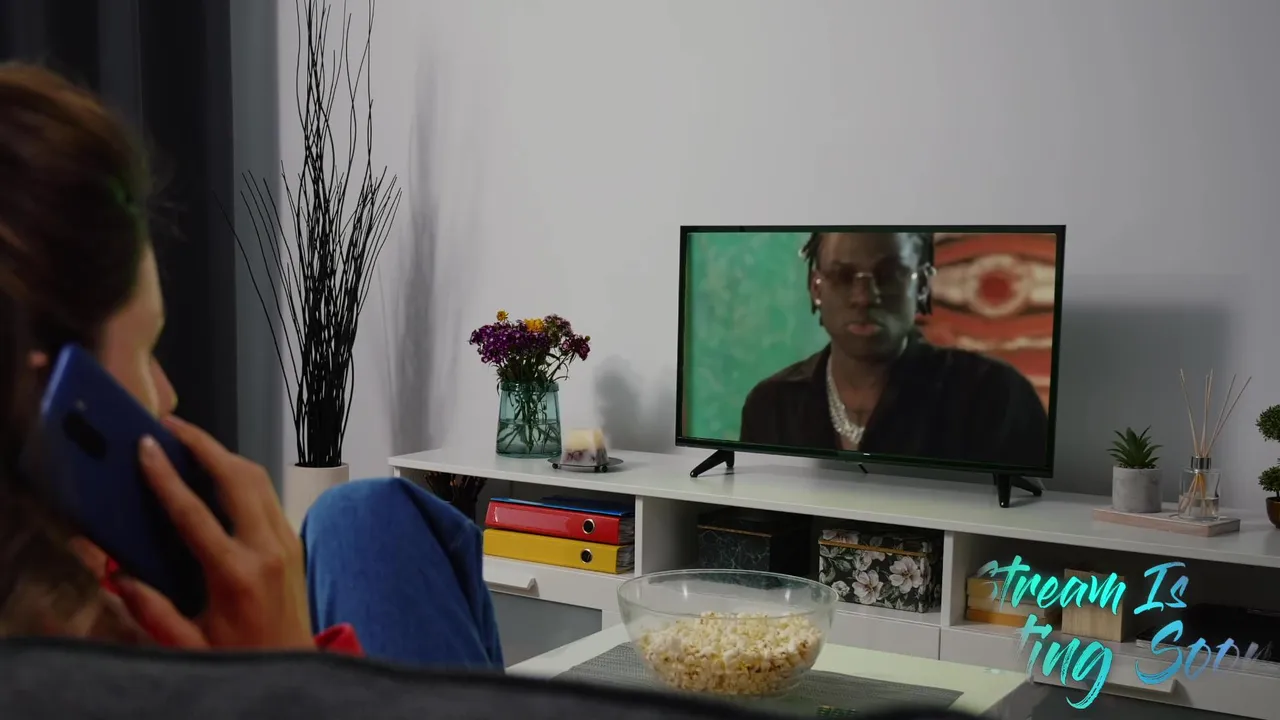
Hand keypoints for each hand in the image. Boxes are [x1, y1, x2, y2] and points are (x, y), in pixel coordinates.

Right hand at [113, 416, 313, 650]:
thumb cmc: (239, 658)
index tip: (146, 446)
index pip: (194, 513)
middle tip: (170, 426)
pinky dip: (242, 475)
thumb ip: (150, 610)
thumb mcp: (186, 645)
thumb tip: (117, 573)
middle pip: (238, 478)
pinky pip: (268, 495)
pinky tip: (217, 472)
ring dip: (225, 455)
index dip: (166, 476)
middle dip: (204, 445)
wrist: (293, 668)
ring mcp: (286, 541)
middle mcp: (267, 548)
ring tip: (189, 441)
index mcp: (236, 574)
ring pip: (259, 479)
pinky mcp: (294, 541)